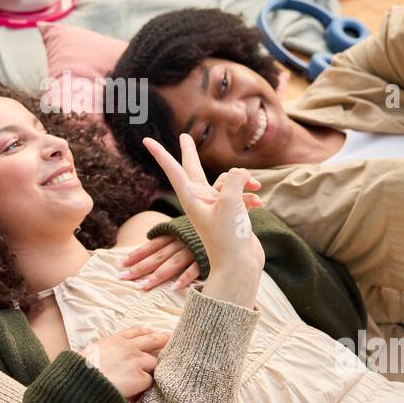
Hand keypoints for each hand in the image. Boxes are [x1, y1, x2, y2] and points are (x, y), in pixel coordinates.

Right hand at [79, 325, 169, 400]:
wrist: (83, 383)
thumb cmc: (82, 370)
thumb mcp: (92, 352)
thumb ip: (106, 351)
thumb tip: (110, 357)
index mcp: (116, 340)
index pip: (135, 331)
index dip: (146, 331)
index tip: (152, 332)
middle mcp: (129, 348)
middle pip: (152, 340)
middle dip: (162, 339)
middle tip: (169, 338)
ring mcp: (137, 362)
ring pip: (153, 362)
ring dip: (150, 369)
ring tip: (146, 377)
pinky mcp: (140, 378)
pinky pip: (148, 382)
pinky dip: (143, 387)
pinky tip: (137, 392)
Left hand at [119, 235, 200, 290]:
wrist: (229, 219)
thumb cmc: (206, 227)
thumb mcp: (186, 227)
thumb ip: (171, 235)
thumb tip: (152, 240)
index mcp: (175, 235)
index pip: (152, 245)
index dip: (137, 254)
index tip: (121, 264)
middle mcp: (180, 242)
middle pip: (157, 256)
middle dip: (139, 267)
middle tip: (122, 277)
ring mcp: (192, 250)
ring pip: (171, 264)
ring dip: (157, 276)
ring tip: (143, 287)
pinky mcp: (206, 258)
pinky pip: (195, 269)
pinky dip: (185, 278)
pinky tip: (174, 288)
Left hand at [142, 134, 264, 301]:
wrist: (240, 266)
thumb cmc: (229, 237)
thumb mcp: (231, 201)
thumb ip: (235, 179)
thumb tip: (241, 174)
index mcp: (192, 197)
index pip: (174, 169)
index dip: (160, 154)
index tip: (145, 141)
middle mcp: (201, 200)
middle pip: (195, 169)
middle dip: (190, 152)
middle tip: (184, 136)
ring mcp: (216, 206)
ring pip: (228, 181)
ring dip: (244, 181)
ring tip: (255, 188)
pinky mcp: (230, 213)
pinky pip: (240, 194)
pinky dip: (250, 195)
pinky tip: (258, 203)